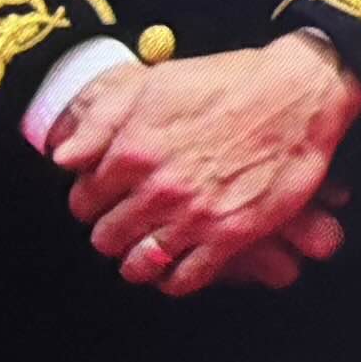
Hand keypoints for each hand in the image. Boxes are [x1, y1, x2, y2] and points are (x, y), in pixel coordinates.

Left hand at [51, 32, 360, 296]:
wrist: (297, 94)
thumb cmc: (228, 82)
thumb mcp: (154, 85)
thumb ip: (101, 121)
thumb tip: (63, 159)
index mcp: (133, 151)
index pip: (84, 200)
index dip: (90, 201)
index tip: (103, 199)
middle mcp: (158, 189)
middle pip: (106, 237)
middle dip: (110, 232)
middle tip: (124, 224)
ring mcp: (194, 216)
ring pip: (139, 264)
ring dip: (136, 262)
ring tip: (144, 251)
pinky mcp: (230, 236)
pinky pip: (184, 279)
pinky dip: (174, 279)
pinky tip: (176, 265)